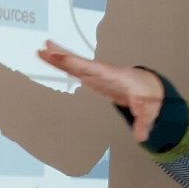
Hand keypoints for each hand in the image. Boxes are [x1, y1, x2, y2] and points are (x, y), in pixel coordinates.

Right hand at [36, 40, 163, 141]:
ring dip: (58, 58)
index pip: (94, 69)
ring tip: (40, 51)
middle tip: (44, 50)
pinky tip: (49, 58)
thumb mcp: (148, 111)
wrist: (146, 85)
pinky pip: (74, 69)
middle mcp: (102, 71)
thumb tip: (141, 137)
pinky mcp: (91, 77)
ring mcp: (96, 73)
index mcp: (114, 76)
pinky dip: (61, 64)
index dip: (78, 63)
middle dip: (63, 57)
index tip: (63, 57)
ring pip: (74, 64)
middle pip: (80, 63)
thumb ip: (143, 123)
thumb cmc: (146, 95)